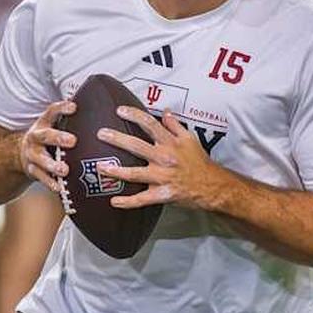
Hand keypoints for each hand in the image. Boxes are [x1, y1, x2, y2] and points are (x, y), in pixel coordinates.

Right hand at [19, 100, 76, 190]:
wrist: (21, 154)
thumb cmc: (47, 138)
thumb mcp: (52, 125)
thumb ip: (69, 120)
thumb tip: (100, 110)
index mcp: (43, 123)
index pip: (51, 112)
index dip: (61, 108)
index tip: (74, 107)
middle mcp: (35, 137)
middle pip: (45, 136)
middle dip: (58, 138)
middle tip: (72, 141)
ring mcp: (32, 154)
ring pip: (41, 159)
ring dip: (53, 165)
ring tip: (64, 170)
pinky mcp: (32, 170)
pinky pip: (41, 177)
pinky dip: (50, 183)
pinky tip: (59, 188)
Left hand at [95, 107, 223, 209]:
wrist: (212, 186)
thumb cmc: (199, 162)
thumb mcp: (190, 139)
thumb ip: (175, 126)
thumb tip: (165, 113)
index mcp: (170, 143)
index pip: (150, 124)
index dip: (134, 115)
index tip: (119, 110)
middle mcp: (164, 158)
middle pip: (136, 146)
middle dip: (117, 139)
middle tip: (101, 134)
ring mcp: (162, 177)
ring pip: (135, 174)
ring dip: (116, 171)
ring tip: (100, 167)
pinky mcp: (163, 195)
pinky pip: (142, 200)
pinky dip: (127, 202)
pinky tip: (114, 202)